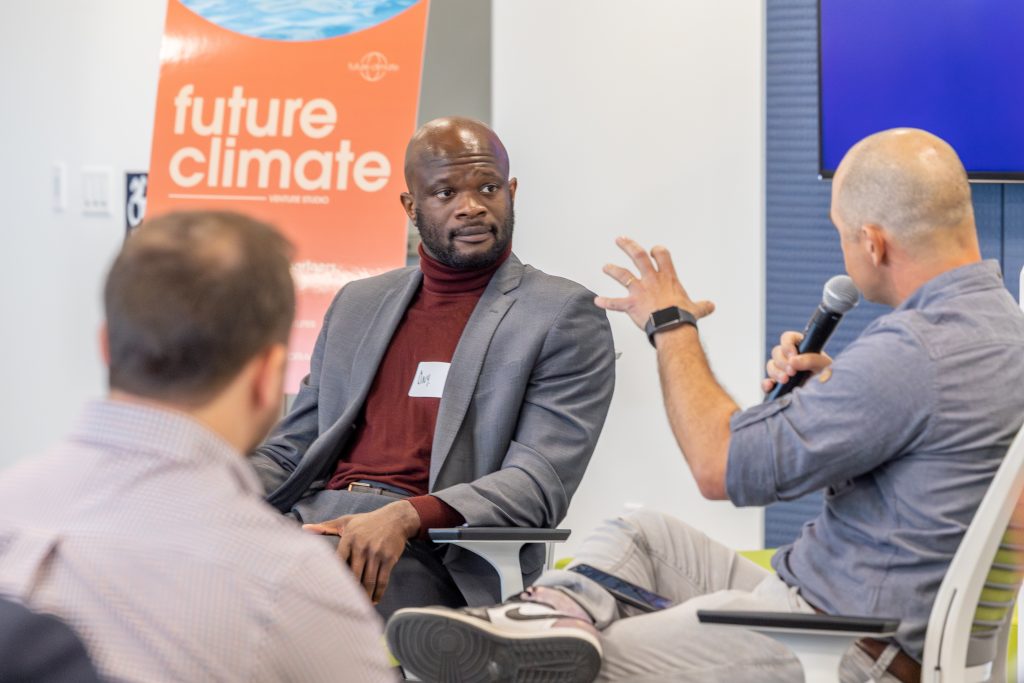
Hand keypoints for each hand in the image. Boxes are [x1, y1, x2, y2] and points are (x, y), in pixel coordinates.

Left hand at [302, 500, 419, 603]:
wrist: (396, 518)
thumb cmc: (368, 521)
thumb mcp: (347, 521)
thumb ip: (325, 527)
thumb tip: (304, 528)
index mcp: (349, 538)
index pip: (338, 561)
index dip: (333, 578)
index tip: (328, 591)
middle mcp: (362, 546)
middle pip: (354, 575)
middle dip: (349, 592)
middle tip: (343, 605)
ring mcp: (376, 553)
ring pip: (369, 581)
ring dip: (364, 596)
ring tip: (359, 606)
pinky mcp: (389, 559)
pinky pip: (383, 580)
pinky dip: (378, 593)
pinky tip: (374, 600)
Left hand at [594, 236, 714, 329]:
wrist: (672, 326)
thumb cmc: (683, 316)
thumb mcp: (696, 309)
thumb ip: (702, 306)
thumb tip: (710, 306)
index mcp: (668, 278)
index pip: (662, 256)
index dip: (657, 251)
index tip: (654, 250)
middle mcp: (652, 280)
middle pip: (638, 257)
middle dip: (628, 246)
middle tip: (621, 240)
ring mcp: (639, 291)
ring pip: (623, 275)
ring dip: (613, 269)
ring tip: (606, 266)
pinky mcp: (631, 304)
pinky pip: (615, 303)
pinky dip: (605, 302)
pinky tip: (597, 300)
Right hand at [761, 330, 832, 392]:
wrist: (830, 396)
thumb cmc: (829, 377)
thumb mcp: (826, 366)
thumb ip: (812, 360)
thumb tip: (793, 361)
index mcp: (801, 347)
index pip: (787, 338)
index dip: (787, 345)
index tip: (792, 356)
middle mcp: (790, 357)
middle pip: (776, 352)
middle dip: (782, 362)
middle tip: (792, 372)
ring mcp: (783, 370)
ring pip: (770, 365)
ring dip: (776, 372)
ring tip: (785, 380)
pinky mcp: (778, 384)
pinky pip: (766, 382)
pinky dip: (766, 384)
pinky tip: (770, 386)